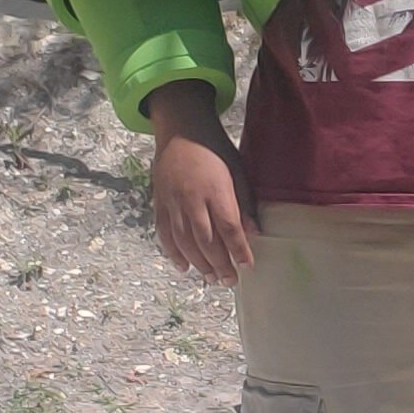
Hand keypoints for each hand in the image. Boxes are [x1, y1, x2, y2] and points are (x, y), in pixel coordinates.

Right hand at [146, 80, 257, 282]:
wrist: (180, 131)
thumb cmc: (215, 150)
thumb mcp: (237, 170)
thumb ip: (244, 202)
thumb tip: (253, 233)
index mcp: (215, 190)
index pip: (229, 227)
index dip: (239, 249)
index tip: (248, 266)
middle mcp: (192, 199)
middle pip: (206, 240)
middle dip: (220, 264)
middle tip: (229, 281)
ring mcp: (173, 203)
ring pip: (185, 242)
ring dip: (199, 264)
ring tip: (211, 278)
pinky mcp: (159, 204)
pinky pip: (164, 234)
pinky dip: (173, 254)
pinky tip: (184, 267)